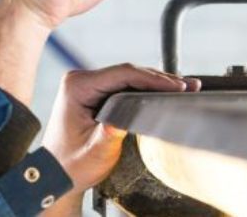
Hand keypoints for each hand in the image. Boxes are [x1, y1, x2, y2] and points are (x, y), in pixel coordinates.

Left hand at [41, 64, 200, 194]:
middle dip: (160, 80)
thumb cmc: (71, 164)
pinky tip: (164, 92)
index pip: (123, 74)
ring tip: (185, 87)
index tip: (177, 87)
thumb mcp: (94, 151)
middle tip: (190, 87)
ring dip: (156, 83)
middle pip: (129, 72)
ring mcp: (88, 85)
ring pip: (129, 77)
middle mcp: (80, 80)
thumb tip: (130, 117)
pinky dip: (145, 89)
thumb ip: (111, 133)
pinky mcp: (95, 92)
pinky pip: (124, 85)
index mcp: (77, 87)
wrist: (56, 173)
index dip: (153, 79)